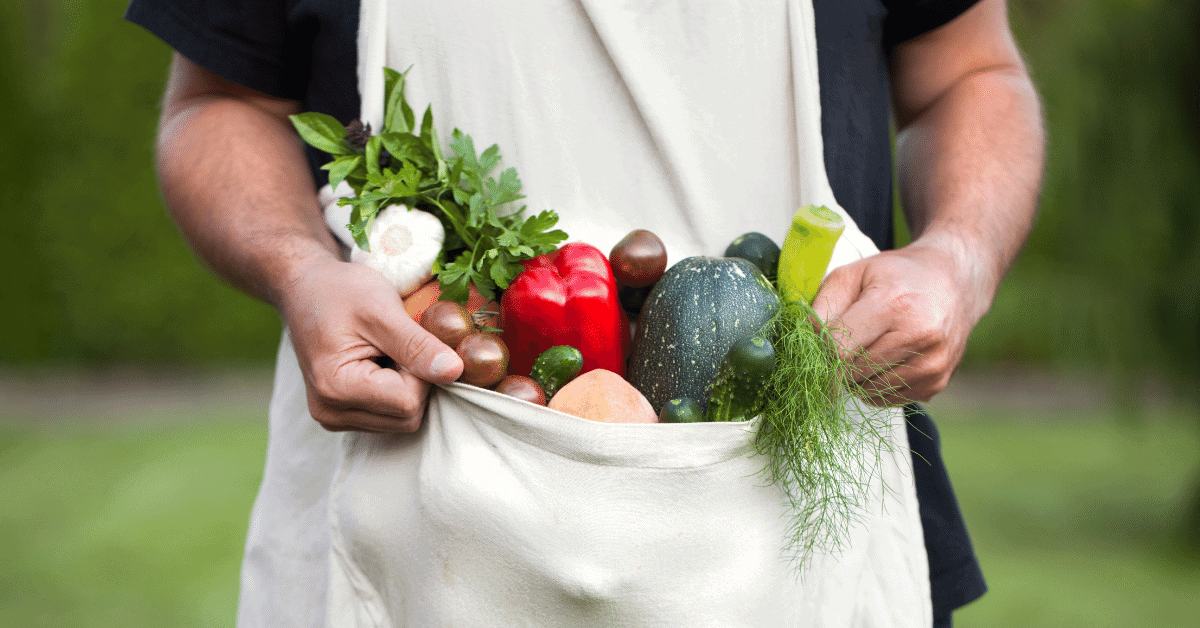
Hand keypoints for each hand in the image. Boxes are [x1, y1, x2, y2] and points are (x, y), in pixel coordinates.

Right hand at [278, 255, 462, 431]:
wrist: (305, 289)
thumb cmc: (339, 292)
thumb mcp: (382, 311)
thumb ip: (418, 346)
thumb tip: (455, 372)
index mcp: (335, 388)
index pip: (408, 401)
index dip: (421, 370)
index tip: (407, 339)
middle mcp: (330, 413)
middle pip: (407, 417)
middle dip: (416, 381)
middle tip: (397, 344)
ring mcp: (334, 417)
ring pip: (402, 420)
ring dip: (407, 386)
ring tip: (385, 352)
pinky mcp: (342, 415)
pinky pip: (389, 417)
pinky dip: (395, 391)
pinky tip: (380, 363)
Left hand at [811, 240, 991, 405]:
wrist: (954, 282)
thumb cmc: (896, 276)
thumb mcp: (853, 274)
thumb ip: (822, 306)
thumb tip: (803, 342)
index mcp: (893, 305)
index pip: (838, 350)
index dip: (819, 352)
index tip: (814, 345)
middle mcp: (919, 338)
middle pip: (851, 374)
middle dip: (836, 363)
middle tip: (843, 341)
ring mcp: (931, 365)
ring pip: (867, 391)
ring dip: (855, 377)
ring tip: (867, 346)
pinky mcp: (936, 384)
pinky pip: (886, 399)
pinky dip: (875, 385)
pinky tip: (885, 358)